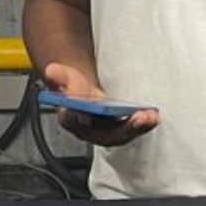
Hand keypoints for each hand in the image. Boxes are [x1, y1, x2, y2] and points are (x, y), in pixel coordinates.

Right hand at [42, 62, 159, 147]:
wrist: (82, 91)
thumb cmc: (74, 87)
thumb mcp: (63, 76)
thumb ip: (58, 75)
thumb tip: (51, 71)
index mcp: (70, 119)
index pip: (73, 120)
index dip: (81, 118)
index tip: (90, 112)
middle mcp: (88, 130)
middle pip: (104, 134)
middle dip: (123, 128)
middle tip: (137, 117)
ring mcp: (105, 132)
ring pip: (121, 135)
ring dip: (137, 128)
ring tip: (150, 116)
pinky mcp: (118, 129)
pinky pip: (131, 130)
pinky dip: (143, 124)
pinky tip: (153, 115)